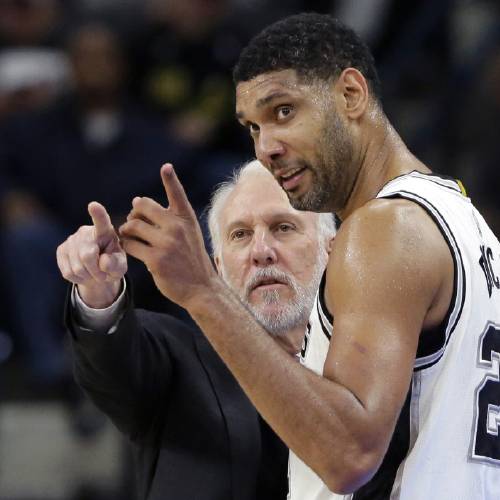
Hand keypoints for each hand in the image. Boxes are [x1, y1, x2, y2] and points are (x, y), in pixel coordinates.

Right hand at [56, 202, 126, 307]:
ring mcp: (71, 240)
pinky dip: (78, 279)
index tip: (93, 205)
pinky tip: (84, 274)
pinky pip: (68, 272)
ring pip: (77, 267)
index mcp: (105, 231)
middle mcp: (86, 231)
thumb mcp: (120, 266)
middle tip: (104, 276)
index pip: (101, 221)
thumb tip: (103, 262)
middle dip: (96, 271)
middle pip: (87, 256)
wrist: (97, 272)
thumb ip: (115, 264)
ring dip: (88, 276)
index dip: (98, 214)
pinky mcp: (61, 250)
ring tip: (94, 274)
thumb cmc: (113, 265)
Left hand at [119, 163, 216, 307]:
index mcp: (186, 219)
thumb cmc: (191, 259)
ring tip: (128, 237)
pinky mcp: (156, 259)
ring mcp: (167, 243)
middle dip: (133, 213)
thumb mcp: (189, 234)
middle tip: (133, 224)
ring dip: (126, 231)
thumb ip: (169, 218)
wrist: (201, 287)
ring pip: (132, 226)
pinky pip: (130, 245)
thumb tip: (136, 200)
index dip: (170, 178)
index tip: (166, 167)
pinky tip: (130, 249)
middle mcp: (177, 227)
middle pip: (142, 206)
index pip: (177, 194)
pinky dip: (126, 246)